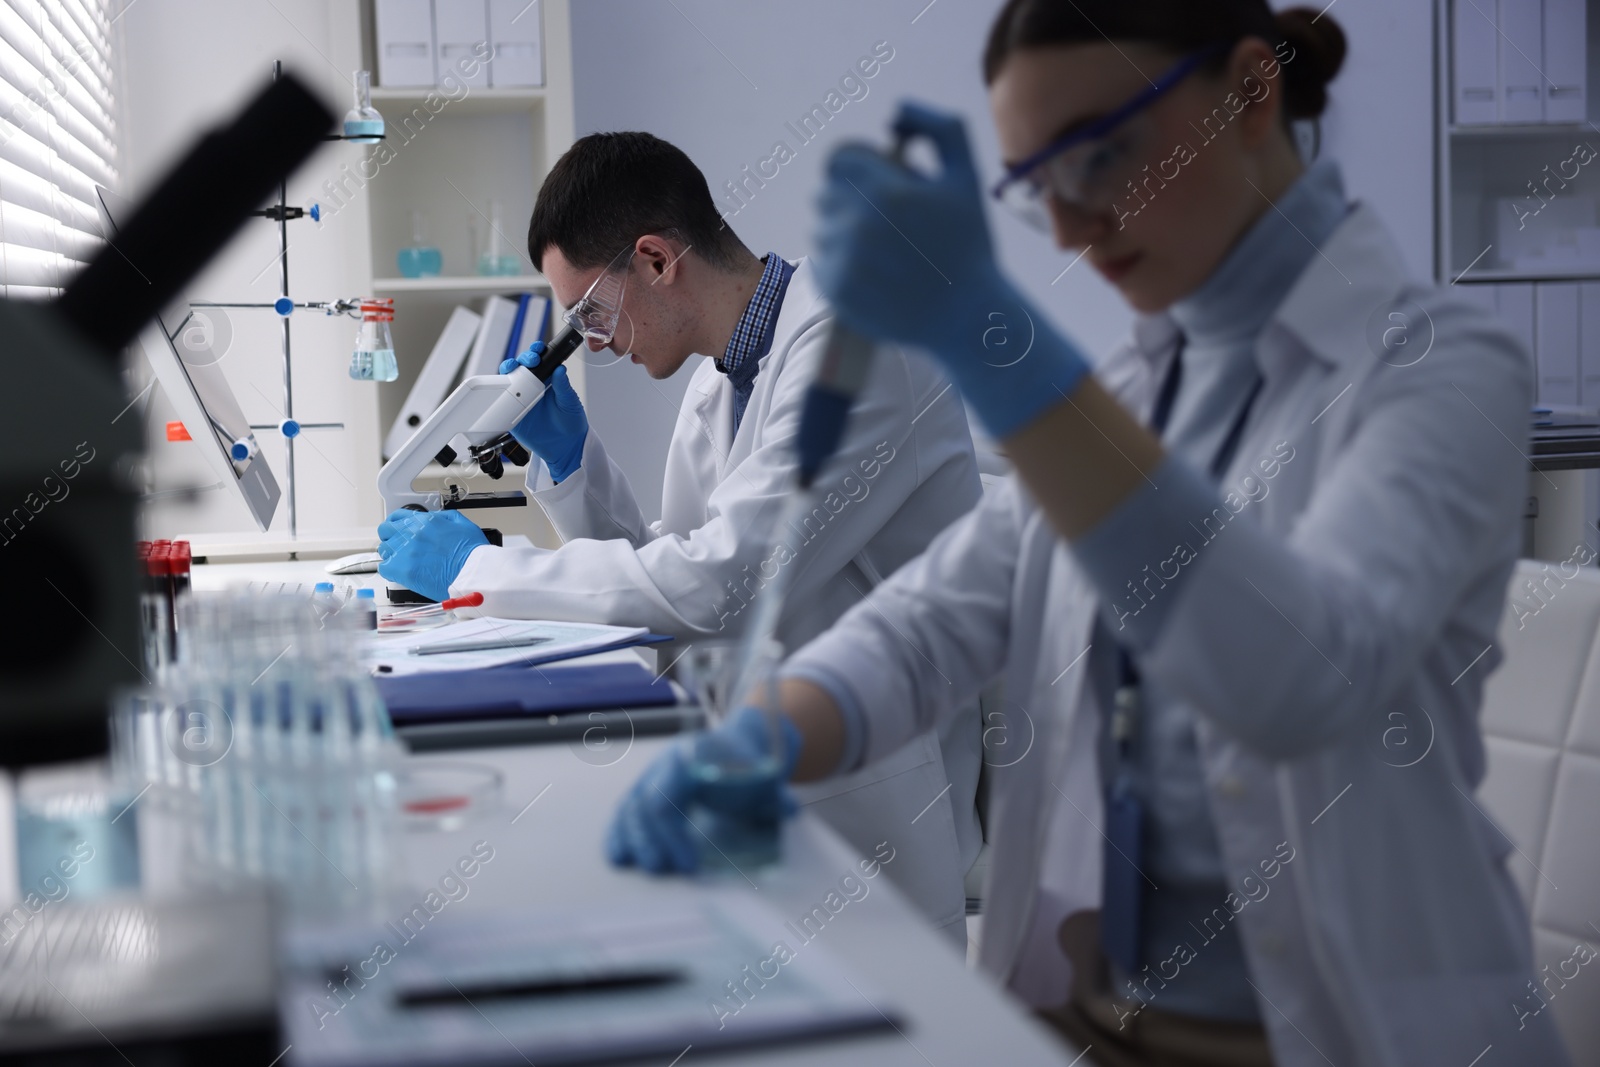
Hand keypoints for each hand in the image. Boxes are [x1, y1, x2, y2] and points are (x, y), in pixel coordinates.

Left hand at [376, 509, 487, 601]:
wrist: (473, 574)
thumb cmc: (472, 554)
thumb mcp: (462, 524)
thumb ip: (444, 518)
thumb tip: (434, 518)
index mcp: (425, 521)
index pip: (398, 516)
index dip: (396, 523)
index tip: (396, 529)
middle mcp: (412, 533)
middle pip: (386, 531)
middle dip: (391, 537)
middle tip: (398, 545)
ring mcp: (405, 552)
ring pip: (385, 550)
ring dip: (392, 554)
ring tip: (403, 561)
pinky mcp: (403, 570)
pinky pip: (385, 568)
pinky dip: (390, 570)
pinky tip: (400, 572)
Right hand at [499, 345, 586, 481]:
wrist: (565, 447)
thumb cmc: (571, 422)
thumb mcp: (570, 403)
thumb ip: (563, 386)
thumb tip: (560, 369)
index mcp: (547, 380)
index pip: (539, 361)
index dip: (536, 352)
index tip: (538, 351)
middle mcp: (532, 387)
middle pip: (520, 367)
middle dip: (521, 359)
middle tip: (529, 362)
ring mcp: (520, 399)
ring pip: (508, 381)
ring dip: (507, 371)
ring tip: (512, 370)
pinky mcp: (512, 414)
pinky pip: (501, 402)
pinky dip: (497, 395)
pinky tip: (501, 391)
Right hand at [606, 707, 801, 872]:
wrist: (741, 743)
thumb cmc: (750, 764)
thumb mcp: (765, 775)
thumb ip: (773, 793)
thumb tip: (788, 809)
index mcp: (692, 757)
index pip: (667, 797)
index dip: (672, 835)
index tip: (688, 865)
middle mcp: (666, 763)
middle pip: (644, 803)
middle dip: (649, 841)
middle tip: (661, 870)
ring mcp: (653, 774)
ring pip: (630, 806)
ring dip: (631, 839)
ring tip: (634, 866)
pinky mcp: (646, 787)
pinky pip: (626, 809)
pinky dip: (619, 831)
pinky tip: (618, 854)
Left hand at [813, 101, 1090, 438]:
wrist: (967, 315)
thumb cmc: (969, 243)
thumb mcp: (966, 174)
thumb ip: (938, 127)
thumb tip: (892, 117)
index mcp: (886, 192)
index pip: (837, 159)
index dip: (857, 165)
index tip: (878, 180)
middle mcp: (857, 227)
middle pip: (826, 193)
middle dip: (851, 197)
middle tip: (885, 217)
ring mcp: (842, 263)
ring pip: (821, 228)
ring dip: (844, 230)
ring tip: (880, 245)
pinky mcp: (834, 292)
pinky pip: (819, 261)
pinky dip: (839, 262)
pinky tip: (871, 269)